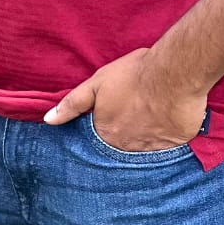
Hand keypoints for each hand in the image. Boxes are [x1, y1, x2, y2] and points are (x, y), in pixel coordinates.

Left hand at [43, 48, 206, 151]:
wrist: (174, 75)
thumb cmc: (134, 75)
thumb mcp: (97, 83)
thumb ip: (72, 104)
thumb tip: (49, 120)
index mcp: (106, 134)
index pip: (98, 141)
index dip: (104, 129)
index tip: (111, 120)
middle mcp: (126, 147)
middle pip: (120, 147)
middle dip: (123, 136)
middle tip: (131, 119)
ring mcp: (151, 149)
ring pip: (142, 149)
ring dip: (143, 138)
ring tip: (148, 121)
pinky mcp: (174, 146)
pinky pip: (166, 148)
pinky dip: (164, 139)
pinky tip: (165, 125)